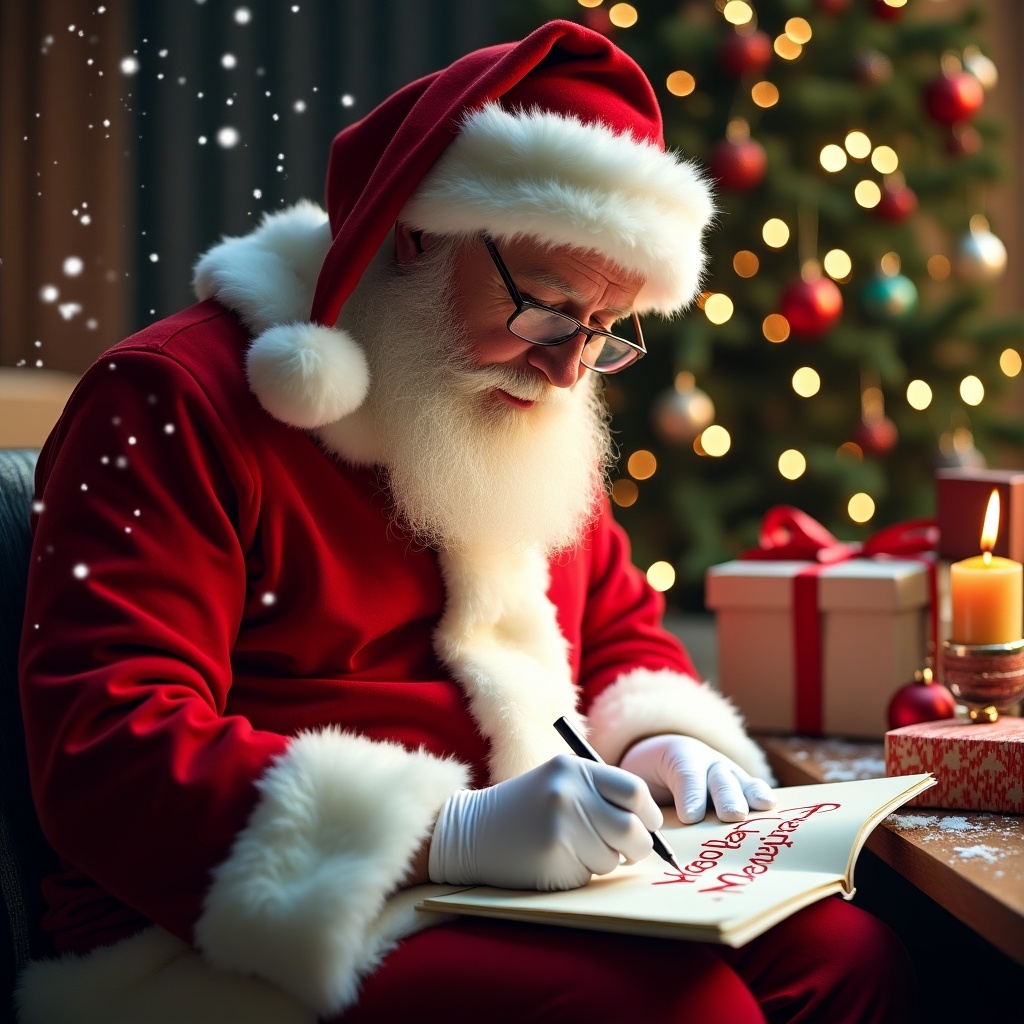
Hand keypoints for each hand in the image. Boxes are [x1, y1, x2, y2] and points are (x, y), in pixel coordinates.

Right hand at [428, 755, 662, 890]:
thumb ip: (600, 793)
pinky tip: (557, 860)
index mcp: (574, 768)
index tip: (649, 825)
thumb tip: (652, 825)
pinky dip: (582, 873)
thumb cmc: (524, 809)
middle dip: (639, 846)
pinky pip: (590, 874)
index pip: (634, 790)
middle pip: (633, 829)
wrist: (471, 832)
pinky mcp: (555, 858)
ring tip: (573, 849)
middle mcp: (570, 794)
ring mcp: (562, 827)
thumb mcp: (559, 782)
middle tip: (629, 851)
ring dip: (604, 861)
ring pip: (613, 858)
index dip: (649, 813)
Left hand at [620, 735, 775, 824]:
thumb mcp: (644, 782)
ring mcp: (730, 774)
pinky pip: (755, 791)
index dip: (690, 795)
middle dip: (725, 798)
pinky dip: (764, 800)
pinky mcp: (744, 788)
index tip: (690, 817)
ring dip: (751, 796)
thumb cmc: (654, 776)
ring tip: (762, 808)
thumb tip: (653, 837)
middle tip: (730, 815)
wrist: (669, 756)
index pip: (686, 775)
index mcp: (679, 757)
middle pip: (719, 779)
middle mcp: (708, 764)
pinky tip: (774, 810)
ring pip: (741, 782)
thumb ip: (649, 803)